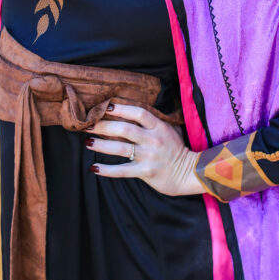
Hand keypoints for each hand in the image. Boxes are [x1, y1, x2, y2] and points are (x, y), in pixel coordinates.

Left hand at [84, 103, 205, 196]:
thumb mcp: (171, 130)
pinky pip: (123, 170)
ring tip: (87, 142)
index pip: (138, 113)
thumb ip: (155, 121)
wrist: (190, 173)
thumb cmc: (177, 149)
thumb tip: (134, 111)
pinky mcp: (146, 172)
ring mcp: (149, 156)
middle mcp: (153, 140)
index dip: (122, 109)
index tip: (107, 106)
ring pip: (121, 148)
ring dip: (101, 145)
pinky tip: (94, 168)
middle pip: (124, 129)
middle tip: (88, 125)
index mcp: (159, 127)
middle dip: (104, 126)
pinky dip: (107, 170)